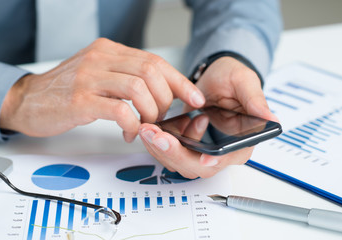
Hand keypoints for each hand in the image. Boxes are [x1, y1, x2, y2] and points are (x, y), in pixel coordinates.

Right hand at [0, 38, 204, 140]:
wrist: (28, 99)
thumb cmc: (67, 91)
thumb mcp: (99, 74)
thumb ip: (126, 77)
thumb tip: (162, 91)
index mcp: (109, 50)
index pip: (154, 60)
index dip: (180, 81)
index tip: (194, 97)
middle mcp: (100, 58)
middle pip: (151, 72)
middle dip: (166, 100)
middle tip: (161, 118)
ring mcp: (89, 77)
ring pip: (139, 89)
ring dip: (150, 113)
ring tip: (144, 126)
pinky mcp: (80, 100)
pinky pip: (119, 110)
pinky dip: (131, 124)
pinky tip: (128, 132)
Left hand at [139, 57, 276, 178]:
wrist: (215, 78)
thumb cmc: (231, 80)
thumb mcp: (244, 82)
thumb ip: (255, 100)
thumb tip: (271, 118)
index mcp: (241, 142)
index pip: (228, 160)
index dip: (214, 161)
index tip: (201, 157)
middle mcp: (221, 152)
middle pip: (198, 167)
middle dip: (176, 154)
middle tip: (158, 136)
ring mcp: (201, 151)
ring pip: (179, 163)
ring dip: (161, 150)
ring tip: (148, 129)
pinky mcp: (186, 146)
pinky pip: (168, 154)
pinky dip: (156, 144)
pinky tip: (151, 128)